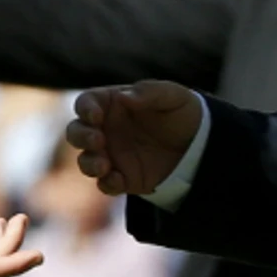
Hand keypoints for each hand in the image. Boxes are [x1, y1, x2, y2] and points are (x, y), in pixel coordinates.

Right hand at [65, 82, 202, 195]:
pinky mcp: (123, 178)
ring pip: (86, 161)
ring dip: (89, 163)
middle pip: (76, 132)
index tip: (96, 116)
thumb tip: (122, 97)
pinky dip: (107, 184)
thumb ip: (147, 92)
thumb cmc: (182, 111)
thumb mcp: (172, 95)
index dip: (85, 109)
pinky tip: (118, 180)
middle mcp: (106, 129)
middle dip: (81, 137)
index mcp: (112, 104)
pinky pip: (106, 184)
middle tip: (98, 141)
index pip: (86, 103)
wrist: (201, 144)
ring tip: (104, 166)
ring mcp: (112, 155)